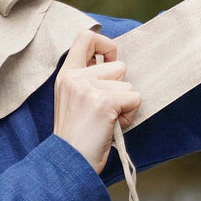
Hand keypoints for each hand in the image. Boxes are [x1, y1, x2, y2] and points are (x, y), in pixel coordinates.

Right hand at [53, 30, 141, 173]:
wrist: (68, 163)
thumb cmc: (76, 137)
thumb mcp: (73, 100)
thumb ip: (88, 80)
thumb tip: (115, 65)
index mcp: (66, 75)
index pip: (86, 37)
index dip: (106, 45)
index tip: (109, 62)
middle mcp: (75, 77)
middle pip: (118, 65)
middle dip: (120, 88)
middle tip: (105, 111)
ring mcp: (89, 88)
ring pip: (128, 84)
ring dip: (125, 104)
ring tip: (107, 121)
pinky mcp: (104, 102)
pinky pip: (134, 98)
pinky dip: (130, 115)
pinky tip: (113, 127)